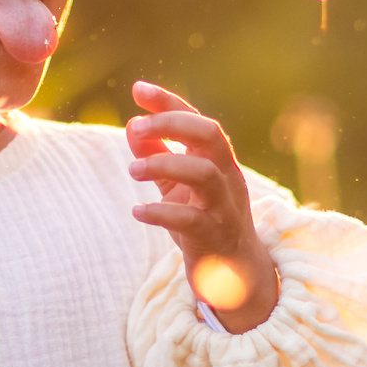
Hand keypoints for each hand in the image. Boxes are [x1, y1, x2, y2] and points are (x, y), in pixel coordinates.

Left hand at [126, 80, 279, 331]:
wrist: (234, 276)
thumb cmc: (203, 223)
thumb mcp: (177, 187)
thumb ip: (157, 156)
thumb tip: (132, 125)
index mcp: (218, 161)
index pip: (197, 121)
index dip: (169, 102)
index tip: (138, 89)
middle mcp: (227, 178)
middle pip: (210, 136)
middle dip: (172, 124)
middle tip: (136, 128)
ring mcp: (224, 208)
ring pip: (204, 174)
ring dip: (165, 165)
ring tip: (133, 171)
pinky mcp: (215, 238)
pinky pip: (191, 221)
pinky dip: (160, 213)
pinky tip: (137, 211)